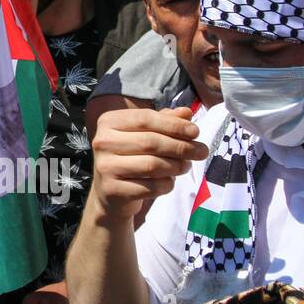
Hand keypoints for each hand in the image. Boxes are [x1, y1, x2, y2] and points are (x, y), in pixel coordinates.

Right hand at [89, 106, 207, 221]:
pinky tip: (170, 181)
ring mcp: (105, 166)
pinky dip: (167, 184)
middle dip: (182, 147)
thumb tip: (187, 113)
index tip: (196, 131)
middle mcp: (102, 141)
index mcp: (109, 122)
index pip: (146, 118)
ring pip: (152, 165)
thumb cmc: (130, 156)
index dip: (174, 125)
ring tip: (187, 166)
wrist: (110, 191)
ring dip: (177, 166)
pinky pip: (151, 187)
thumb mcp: (144, 133)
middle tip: (202, 151)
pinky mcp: (113, 189)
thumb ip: (164, 121)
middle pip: (151, 142)